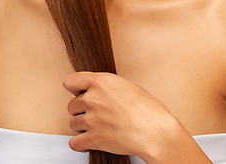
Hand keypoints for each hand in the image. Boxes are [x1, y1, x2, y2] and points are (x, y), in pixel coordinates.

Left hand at [62, 71, 177, 157]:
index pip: (70, 81)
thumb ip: (108, 86)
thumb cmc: (148, 109)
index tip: (79, 93)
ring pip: (73, 123)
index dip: (75, 88)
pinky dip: (80, 144)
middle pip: (72, 105)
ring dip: (82, 127)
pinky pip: (74, 143)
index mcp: (101, 81)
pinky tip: (89, 141)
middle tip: (95, 114)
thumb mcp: (128, 86)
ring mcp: (92, 119)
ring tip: (96, 127)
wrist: (155, 131)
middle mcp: (93, 98)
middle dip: (81, 110)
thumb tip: (102, 90)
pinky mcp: (94, 139)